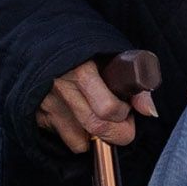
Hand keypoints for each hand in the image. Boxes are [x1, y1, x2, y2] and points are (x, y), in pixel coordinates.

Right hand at [34, 56, 153, 154]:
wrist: (42, 43)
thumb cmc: (84, 51)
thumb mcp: (111, 56)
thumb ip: (134, 83)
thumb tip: (150, 112)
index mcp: (82, 70)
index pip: (109, 109)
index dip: (124, 114)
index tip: (127, 108)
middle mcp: (62, 90)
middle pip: (97, 129)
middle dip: (118, 134)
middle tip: (122, 123)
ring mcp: (47, 105)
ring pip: (79, 143)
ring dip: (94, 138)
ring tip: (98, 118)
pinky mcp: (36, 116)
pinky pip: (62, 139)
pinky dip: (75, 135)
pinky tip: (78, 117)